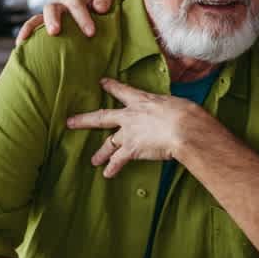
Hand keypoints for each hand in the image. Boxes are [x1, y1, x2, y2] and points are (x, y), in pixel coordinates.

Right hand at [16, 0, 115, 44]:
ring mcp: (57, 10)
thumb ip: (106, 0)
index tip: (93, 31)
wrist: (95, 26)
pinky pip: (33, 22)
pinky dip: (26, 30)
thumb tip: (99, 8)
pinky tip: (21, 42)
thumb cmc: (102, 18)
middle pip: (71, 0)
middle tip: (84, 32)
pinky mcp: (45, 21)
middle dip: (77, 15)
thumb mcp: (110, 7)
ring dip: (51, 19)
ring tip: (54, 32)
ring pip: (50, 8)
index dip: (93, 8)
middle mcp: (70, 1)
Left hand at [67, 78, 204, 177]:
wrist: (184, 129)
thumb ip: (168, 108)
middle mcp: (130, 116)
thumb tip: (173, 112)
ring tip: (94, 160)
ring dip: (101, 152)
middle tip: (71, 122)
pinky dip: (113, 168)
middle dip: (85, 120)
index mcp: (143, 101)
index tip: (102, 82)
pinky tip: (107, 174)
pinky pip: (118, 160)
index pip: (123, 91)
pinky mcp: (132, 149)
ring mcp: (129, 133)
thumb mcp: (177, 103)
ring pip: (109, 143)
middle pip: (102, 117)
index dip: (112, 86)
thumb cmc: (187, 114)